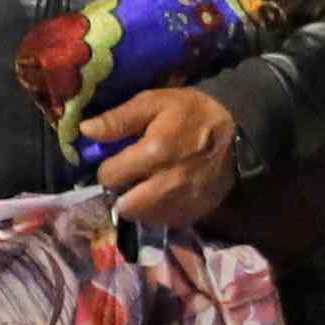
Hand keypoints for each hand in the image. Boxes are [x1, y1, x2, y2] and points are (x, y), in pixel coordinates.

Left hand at [88, 83, 247, 232]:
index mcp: (155, 153)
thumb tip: (86, 131)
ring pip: (143, 218)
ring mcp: (183, 202)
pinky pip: (164, 222)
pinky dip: (157, 212)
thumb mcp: (155, 102)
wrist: (238, 133)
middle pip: (125, 206)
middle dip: (120, 193)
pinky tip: (162, 194)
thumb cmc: (193, 113)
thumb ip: (119, 119)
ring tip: (144, 186)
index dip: (108, 168)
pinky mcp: (194, 213)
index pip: (110, 176)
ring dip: (137, 205)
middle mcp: (168, 184)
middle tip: (128, 179)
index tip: (115, 160)